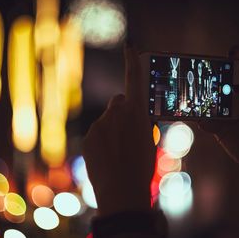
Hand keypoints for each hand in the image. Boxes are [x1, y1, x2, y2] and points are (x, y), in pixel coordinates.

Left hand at [82, 43, 155, 215]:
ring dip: (112, 128)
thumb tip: (132, 115)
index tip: (130, 45)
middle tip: (128, 132)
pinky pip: (97, 132)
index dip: (132, 61)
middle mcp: (117, 113)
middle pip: (119, 102)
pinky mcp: (89, 136)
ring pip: (108, 119)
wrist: (122, 192)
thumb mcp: (149, 141)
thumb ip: (140, 122)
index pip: (134, 80)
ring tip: (118, 152)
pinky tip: (107, 157)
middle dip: (123, 111)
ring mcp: (100, 124)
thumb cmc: (142, 168)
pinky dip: (102, 140)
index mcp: (137, 112)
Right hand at [199, 47, 238, 178]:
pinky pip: (202, 120)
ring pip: (207, 100)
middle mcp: (235, 99)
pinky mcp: (216, 129)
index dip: (236, 57)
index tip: (230, 52)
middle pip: (219, 82)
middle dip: (209, 75)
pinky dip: (196, 116)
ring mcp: (224, 114)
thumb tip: (238, 58)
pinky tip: (192, 112)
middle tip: (200, 70)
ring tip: (189, 89)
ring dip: (198, 95)